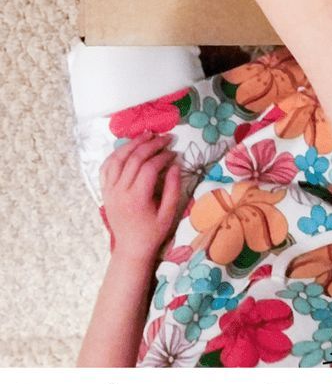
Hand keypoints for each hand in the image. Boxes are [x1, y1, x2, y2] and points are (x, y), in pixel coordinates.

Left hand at [101, 132, 180, 270]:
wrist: (131, 248)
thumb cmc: (153, 232)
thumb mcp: (169, 214)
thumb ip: (172, 189)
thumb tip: (175, 166)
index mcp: (137, 198)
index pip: (149, 168)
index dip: (162, 156)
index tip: (174, 153)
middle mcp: (120, 191)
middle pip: (133, 159)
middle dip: (150, 145)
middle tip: (165, 138)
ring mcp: (109, 190)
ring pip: (117, 159)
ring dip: (132, 144)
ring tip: (147, 135)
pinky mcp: (105, 191)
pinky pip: (106, 167)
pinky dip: (116, 154)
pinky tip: (128, 148)